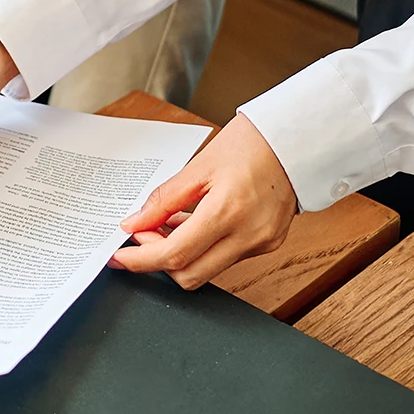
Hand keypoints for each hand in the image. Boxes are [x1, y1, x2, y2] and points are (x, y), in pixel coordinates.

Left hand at [109, 115, 299, 289]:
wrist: (294, 139)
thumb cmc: (251, 142)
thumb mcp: (199, 165)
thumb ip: (164, 199)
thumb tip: (134, 224)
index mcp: (228, 211)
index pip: (175, 255)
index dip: (141, 260)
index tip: (119, 256)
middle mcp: (248, 235)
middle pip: (190, 275)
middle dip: (158, 261)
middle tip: (142, 235)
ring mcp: (261, 243)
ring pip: (206, 269)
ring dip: (180, 254)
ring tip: (167, 223)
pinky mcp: (267, 243)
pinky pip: (225, 258)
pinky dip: (202, 247)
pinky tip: (194, 223)